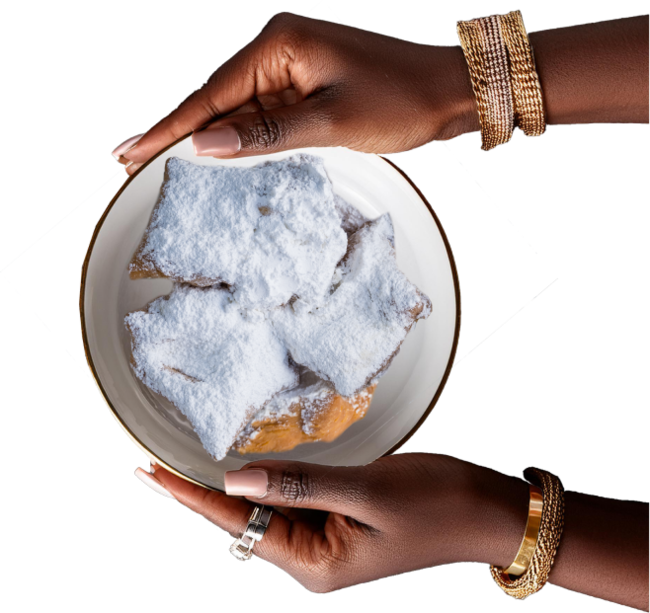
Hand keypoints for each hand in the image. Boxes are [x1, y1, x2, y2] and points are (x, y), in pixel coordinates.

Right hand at [113, 10, 477, 173]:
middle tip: (133, 163)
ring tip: (161, 164)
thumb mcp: (330, 124)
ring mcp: (291, 67)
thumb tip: (205, 146)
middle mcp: (278, 49)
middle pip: (216, 101)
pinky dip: (243, 138)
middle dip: (178, 135)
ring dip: (210, 140)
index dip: (167, 128)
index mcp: (279, 45)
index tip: (129, 151)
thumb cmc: (400, 99)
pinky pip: (263, 115)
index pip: (209, 96)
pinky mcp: (305, 85)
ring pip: (238, 111)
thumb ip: (264, 135)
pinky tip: (219, 156)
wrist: (447, 91)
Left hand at [134, 452, 527, 593]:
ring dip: (239, 484)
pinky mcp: (340, 522)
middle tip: (158, 463)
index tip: (151, 476)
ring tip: (190, 465)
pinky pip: (294, 501)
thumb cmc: (434, 503)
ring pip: (269, 508)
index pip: (238, 523)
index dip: (191, 497)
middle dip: (204, 492)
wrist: (484, 508)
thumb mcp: (365, 491)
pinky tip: (252, 469)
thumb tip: (236, 477)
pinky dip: (271, 481)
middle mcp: (314, 560)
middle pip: (246, 520)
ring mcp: (327, 542)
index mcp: (316, 564)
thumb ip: (298, 484)